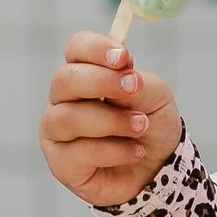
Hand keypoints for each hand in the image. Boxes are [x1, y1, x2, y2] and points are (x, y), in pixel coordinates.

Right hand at [40, 31, 182, 210]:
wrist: (159, 168)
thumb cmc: (150, 125)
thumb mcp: (155, 96)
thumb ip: (137, 82)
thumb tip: (122, 78)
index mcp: (84, 73)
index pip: (76, 48)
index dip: (96, 48)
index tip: (123, 58)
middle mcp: (63, 99)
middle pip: (64, 80)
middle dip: (102, 82)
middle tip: (134, 90)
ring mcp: (56, 132)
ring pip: (69, 118)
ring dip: (112, 121)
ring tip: (140, 126)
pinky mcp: (61, 163)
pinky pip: (80, 152)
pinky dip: (115, 151)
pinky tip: (134, 152)